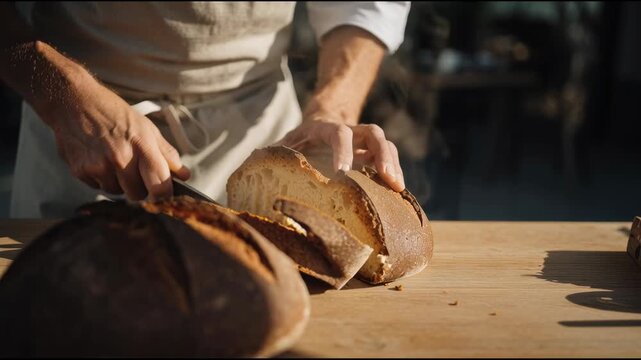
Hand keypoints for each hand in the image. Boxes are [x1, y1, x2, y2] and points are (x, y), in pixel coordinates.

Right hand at [39, 69, 189, 200]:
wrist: (74, 101)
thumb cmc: (114, 113)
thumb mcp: (146, 127)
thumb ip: (167, 153)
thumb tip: (184, 175)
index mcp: (142, 146)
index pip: (160, 185)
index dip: (164, 196)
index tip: (163, 195)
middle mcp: (121, 158)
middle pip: (138, 195)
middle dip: (139, 188)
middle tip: (134, 171)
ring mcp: (99, 166)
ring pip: (117, 193)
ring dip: (119, 183)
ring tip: (114, 161)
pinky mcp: (80, 171)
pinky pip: (98, 187)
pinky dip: (101, 179)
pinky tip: (98, 160)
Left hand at [275, 109, 404, 191]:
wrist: (314, 130)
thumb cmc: (294, 145)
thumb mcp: (282, 147)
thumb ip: (271, 156)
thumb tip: (252, 171)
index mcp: (323, 128)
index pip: (337, 132)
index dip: (343, 150)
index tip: (342, 173)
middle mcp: (349, 131)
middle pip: (372, 133)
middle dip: (382, 154)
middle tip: (388, 179)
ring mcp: (362, 142)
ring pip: (385, 144)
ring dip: (394, 165)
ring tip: (399, 189)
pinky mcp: (371, 156)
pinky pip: (389, 160)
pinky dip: (394, 175)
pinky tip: (398, 195)